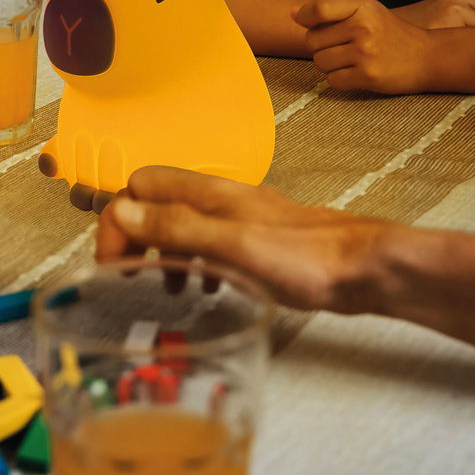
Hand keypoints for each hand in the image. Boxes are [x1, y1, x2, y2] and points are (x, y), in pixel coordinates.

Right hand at [97, 165, 391, 312]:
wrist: (361, 268)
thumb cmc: (303, 257)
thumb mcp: (231, 245)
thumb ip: (176, 227)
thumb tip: (121, 212)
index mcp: (207, 193)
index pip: (138, 186)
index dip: (117, 221)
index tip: (113, 264)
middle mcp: (218, 198)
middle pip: (154, 202)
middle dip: (133, 235)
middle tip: (130, 275)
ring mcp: (237, 218)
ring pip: (180, 223)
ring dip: (162, 251)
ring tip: (168, 287)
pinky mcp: (254, 241)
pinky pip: (207, 243)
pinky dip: (194, 262)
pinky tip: (206, 288)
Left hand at [294, 0, 438, 92]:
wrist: (427, 56)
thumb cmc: (389, 33)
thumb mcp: (366, 11)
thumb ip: (331, 11)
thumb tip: (293, 14)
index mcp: (361, 6)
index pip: (317, 9)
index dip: (305, 18)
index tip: (308, 23)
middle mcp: (363, 27)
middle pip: (312, 41)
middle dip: (320, 47)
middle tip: (340, 47)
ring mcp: (366, 52)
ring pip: (320, 63)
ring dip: (329, 65)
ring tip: (349, 60)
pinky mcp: (368, 75)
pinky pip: (332, 81)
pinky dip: (339, 80)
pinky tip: (355, 73)